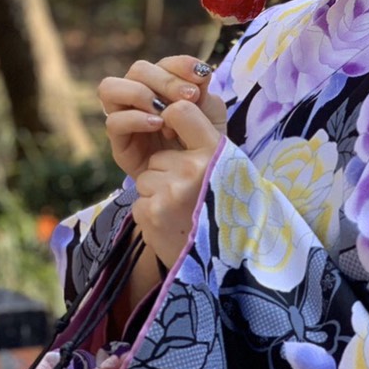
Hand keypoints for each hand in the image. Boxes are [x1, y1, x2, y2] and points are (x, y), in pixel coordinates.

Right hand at [98, 55, 225, 179]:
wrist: (197, 183)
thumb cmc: (202, 145)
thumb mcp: (210, 116)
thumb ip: (203, 92)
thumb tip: (198, 73)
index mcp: (163, 86)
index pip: (164, 63)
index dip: (181, 64)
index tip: (202, 76)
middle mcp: (139, 96)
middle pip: (138, 70)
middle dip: (165, 81)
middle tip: (189, 97)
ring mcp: (124, 117)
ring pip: (110, 88)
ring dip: (140, 94)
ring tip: (164, 112)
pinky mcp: (119, 142)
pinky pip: (114, 121)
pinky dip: (135, 119)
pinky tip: (158, 125)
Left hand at [131, 101, 223, 268]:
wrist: (228, 264)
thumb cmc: (225, 209)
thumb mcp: (227, 167)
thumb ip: (202, 138)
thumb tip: (173, 104)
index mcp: (216, 152)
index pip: (180, 110)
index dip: (172, 120)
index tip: (177, 136)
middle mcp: (194, 169)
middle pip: (159, 155)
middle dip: (167, 173)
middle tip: (190, 196)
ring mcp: (171, 192)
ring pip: (147, 177)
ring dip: (158, 193)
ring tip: (183, 212)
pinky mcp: (151, 212)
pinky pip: (140, 200)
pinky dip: (151, 212)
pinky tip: (172, 224)